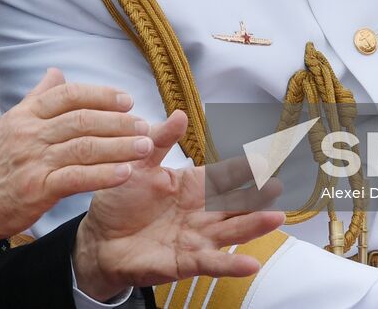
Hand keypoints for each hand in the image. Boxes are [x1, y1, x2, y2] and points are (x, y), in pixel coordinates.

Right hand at [0, 68, 151, 245]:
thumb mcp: (8, 122)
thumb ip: (36, 98)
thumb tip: (56, 72)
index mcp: (26, 114)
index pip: (69, 95)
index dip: (101, 95)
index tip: (127, 100)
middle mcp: (31, 133)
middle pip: (82, 120)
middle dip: (118, 122)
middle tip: (144, 124)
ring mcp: (34, 161)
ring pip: (84, 147)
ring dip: (119, 146)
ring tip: (144, 146)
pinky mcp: (37, 189)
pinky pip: (76, 178)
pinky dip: (103, 174)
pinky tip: (125, 173)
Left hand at [72, 110, 286, 300]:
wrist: (99, 239)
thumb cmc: (121, 200)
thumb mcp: (139, 165)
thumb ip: (160, 141)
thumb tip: (179, 114)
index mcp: (193, 187)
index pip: (224, 176)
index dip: (243, 170)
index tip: (265, 161)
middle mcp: (201, 213)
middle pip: (235, 204)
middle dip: (257, 198)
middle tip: (277, 188)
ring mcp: (196, 238)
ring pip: (230, 231)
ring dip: (253, 226)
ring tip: (276, 218)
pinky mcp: (185, 262)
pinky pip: (211, 263)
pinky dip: (231, 264)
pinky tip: (250, 264)